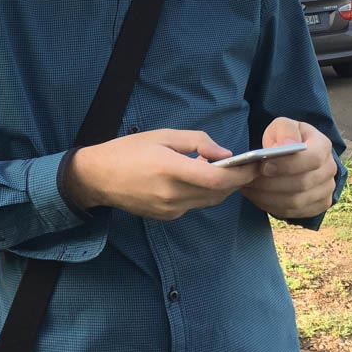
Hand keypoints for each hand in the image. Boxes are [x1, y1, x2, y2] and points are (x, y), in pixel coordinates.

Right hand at [64, 129, 259, 220]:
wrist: (97, 177)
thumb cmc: (128, 150)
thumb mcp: (162, 135)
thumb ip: (196, 142)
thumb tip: (224, 154)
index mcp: (170, 169)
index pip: (216, 180)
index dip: (240, 175)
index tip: (254, 165)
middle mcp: (172, 194)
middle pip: (217, 194)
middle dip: (236, 181)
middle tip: (247, 167)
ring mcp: (169, 209)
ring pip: (208, 202)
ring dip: (221, 189)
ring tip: (222, 171)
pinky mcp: (167, 216)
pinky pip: (194, 205)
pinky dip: (203, 193)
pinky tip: (197, 179)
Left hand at [240, 118, 337, 218]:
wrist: (295, 155)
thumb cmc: (286, 138)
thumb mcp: (283, 126)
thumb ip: (285, 131)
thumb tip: (287, 145)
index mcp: (323, 146)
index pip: (312, 158)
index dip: (287, 165)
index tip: (264, 166)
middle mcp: (330, 170)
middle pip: (302, 183)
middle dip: (271, 183)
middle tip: (247, 179)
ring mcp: (326, 190)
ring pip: (296, 201)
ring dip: (267, 196)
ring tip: (247, 188)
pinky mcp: (318, 206)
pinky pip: (293, 212)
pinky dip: (271, 206)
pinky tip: (256, 196)